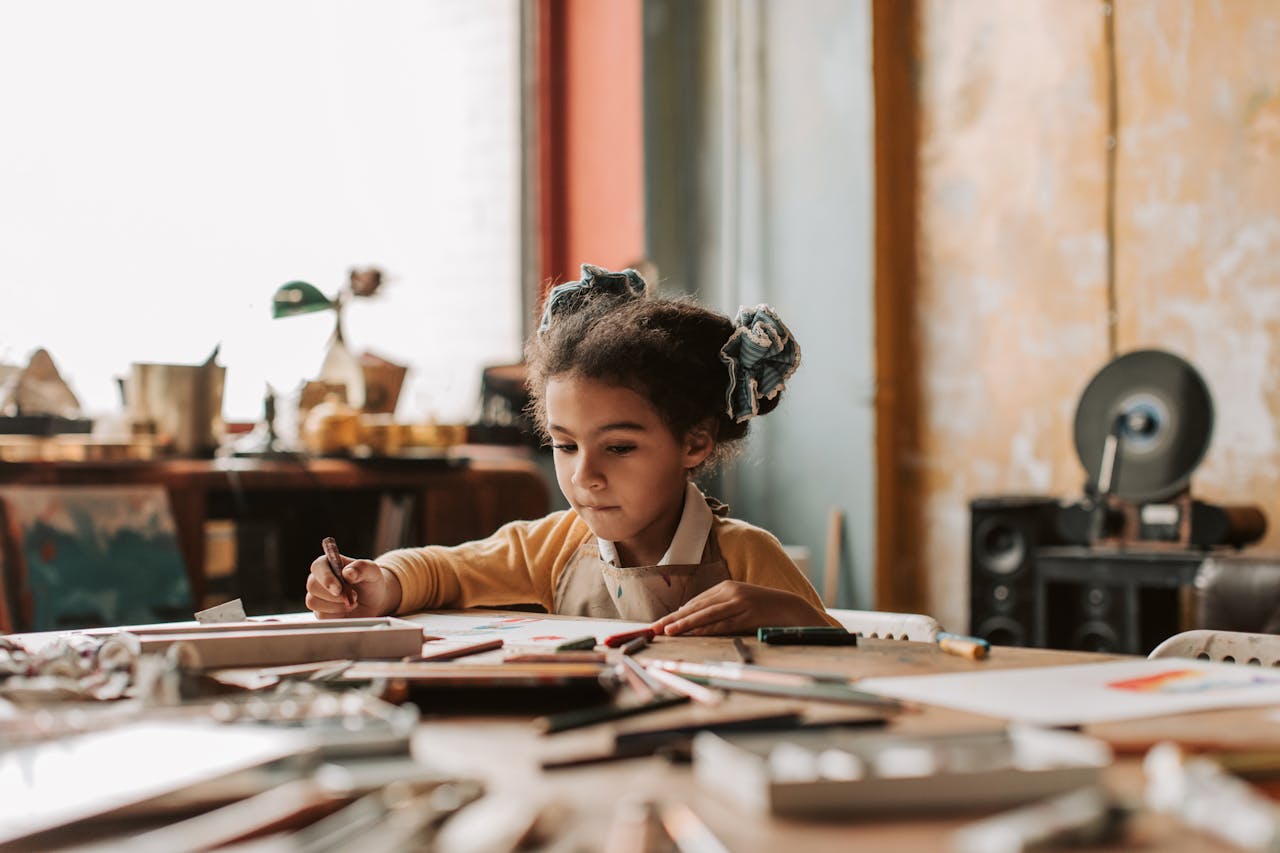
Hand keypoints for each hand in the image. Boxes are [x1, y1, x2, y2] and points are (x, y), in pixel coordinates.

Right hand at [305, 551, 401, 618]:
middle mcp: (319, 578)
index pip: (317, 567)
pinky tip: (347, 610)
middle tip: (354, 596)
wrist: (375, 600)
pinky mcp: (320, 611)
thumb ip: (361, 568)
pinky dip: (337, 614)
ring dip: (336, 606)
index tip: (339, 589)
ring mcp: (317, 595)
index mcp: (328, 563)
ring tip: (353, 602)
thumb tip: (348, 573)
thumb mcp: (372, 571)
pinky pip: (321, 615)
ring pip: (314, 602)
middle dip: (334, 595)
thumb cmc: (370, 581)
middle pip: (312, 586)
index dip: (326, 578)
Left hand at [650, 581, 828, 636]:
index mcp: (727, 586)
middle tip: (654, 627)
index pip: (697, 602)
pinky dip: (705, 630)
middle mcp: (730, 592)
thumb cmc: (763, 609)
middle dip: (674, 618)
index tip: (661, 622)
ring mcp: (739, 602)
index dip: (677, 613)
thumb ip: (717, 608)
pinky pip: (722, 624)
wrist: (791, 608)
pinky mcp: (747, 614)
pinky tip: (692, 634)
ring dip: (684, 624)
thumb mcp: (738, 603)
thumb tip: (690, 617)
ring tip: (667, 631)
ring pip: (706, 615)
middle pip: (696, 607)